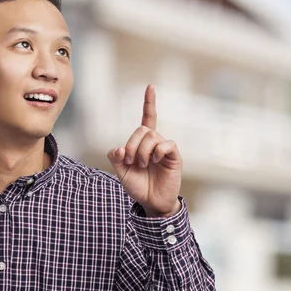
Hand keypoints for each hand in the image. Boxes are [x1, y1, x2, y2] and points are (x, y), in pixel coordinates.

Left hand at [107, 84, 182, 216]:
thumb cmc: (138, 186)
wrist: (152, 203)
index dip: (149, 103)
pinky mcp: (174, 157)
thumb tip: (119, 148)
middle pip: (142, 129)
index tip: (150, 86)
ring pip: (152, 136)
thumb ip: (116, 158)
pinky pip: (166, 144)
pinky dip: (157, 151)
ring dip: (142, 151)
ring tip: (142, 165)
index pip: (147, 118)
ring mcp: (165, 149)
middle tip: (131, 161)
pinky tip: (155, 161)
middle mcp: (155, 142)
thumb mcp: (121, 172)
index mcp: (143, 143)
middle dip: (132, 144)